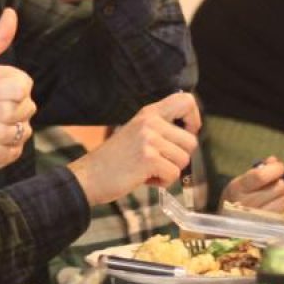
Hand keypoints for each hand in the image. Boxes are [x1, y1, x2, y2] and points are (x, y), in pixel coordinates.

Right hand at [67, 92, 199, 205]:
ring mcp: (150, 140)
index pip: (186, 101)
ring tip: (147, 169)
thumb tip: (190, 133)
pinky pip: (174, 175)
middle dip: (179, 157)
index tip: (184, 134)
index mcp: (149, 113)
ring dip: (169, 171)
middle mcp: (151, 122)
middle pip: (191, 141)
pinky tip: (144, 178)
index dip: (193, 120)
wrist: (89, 176)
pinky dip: (162, 183)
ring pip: (184, 160)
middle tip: (158, 161)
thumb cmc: (115, 159)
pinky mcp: (149, 159)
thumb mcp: (137, 132)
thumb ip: (160, 128)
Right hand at [220, 155, 283, 212]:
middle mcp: (247, 203)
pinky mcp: (268, 224)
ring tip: (275, 192)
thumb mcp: (243, 180)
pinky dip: (283, 202)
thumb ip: (259, 169)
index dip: (274, 169)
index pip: (260, 176)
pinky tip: (276, 201)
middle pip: (278, 188)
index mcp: (237, 188)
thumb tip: (274, 161)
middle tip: (276, 181)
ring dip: (283, 193)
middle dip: (281, 181)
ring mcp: (258, 216)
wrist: (228, 218)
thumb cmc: (238, 195)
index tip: (280, 167)